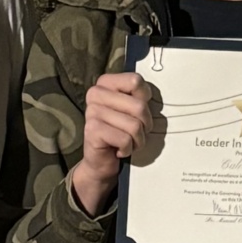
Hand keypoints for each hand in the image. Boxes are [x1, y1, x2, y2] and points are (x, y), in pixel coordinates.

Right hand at [69, 69, 159, 216]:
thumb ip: (139, 97)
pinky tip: (118, 150)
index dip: (144, 100)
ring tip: (127, 142)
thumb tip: (149, 94)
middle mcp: (95, 93)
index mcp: (105, 83)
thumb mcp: (133, 110)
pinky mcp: (92, 130)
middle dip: (143, 125)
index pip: (136, 81)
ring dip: (136, 140)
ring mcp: (92, 111)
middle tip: (134, 133)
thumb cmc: (121, 133)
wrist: (102, 161)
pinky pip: (125, 139)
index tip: (137, 112)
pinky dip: (127, 149)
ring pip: (134, 125)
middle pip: (139, 106)